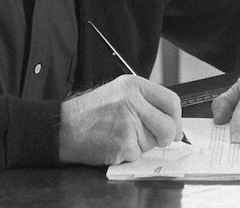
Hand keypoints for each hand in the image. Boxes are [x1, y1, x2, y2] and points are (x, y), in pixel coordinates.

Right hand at [59, 75, 182, 164]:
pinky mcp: (122, 142)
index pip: (172, 101)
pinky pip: (138, 154)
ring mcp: (127, 122)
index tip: (174, 127)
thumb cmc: (91, 112)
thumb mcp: (120, 93)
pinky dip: (128, 153)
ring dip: (141, 144)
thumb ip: (147, 103)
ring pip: (153, 142)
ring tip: (120, 134)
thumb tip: (174, 124)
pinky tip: (113, 143)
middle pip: (168, 125)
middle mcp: (132, 100)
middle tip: (151, 137)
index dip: (176, 118)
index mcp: (134, 85)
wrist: (63, 126)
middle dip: (165, 137)